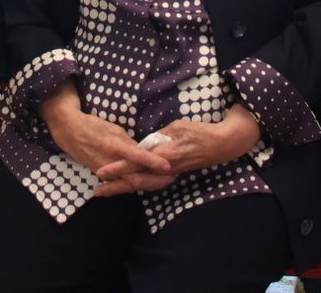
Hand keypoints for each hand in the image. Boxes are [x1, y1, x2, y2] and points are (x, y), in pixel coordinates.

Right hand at [40, 84, 169, 191]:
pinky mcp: (101, 176)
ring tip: (165, 181)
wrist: (69, 132)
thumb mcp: (113, 128)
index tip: (168, 166)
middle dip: (155, 181)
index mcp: (114, 146)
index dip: (153, 163)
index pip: (137, 157)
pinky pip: (121, 183)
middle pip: (135, 178)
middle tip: (173, 177)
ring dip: (148, 184)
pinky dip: (136, 184)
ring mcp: (105, 172)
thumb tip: (145, 151)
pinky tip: (148, 183)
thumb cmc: (93, 125)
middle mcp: (110, 162)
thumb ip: (129, 143)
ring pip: (129, 184)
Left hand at [95, 107, 260, 193]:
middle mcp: (165, 169)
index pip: (136, 163)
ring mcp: (169, 173)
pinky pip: (152, 181)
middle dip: (116, 187)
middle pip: (136, 180)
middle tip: (97, 192)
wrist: (223, 144)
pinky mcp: (174, 172)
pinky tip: (130, 185)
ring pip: (143, 182)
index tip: (101, 172)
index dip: (118, 168)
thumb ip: (159, 137)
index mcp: (164, 155)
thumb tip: (145, 143)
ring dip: (125, 187)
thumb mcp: (177, 128)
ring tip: (107, 190)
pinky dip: (138, 184)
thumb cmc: (201, 132)